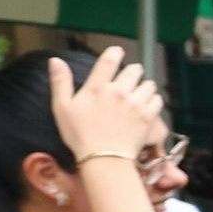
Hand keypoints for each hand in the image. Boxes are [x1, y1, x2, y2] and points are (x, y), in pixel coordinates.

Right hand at [48, 46, 164, 171]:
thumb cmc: (79, 136)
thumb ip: (60, 82)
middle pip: (133, 70)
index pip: (109, 60)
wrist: (104, 160)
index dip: (115, 52)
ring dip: (144, 85)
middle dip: (133, 71)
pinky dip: (154, 100)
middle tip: (130, 78)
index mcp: (97, 87)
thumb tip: (55, 60)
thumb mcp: (62, 108)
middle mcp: (118, 91)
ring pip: (148, 84)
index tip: (118, 52)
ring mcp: (135, 103)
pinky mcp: (148, 116)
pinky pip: (157, 99)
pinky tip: (147, 104)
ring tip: (139, 92)